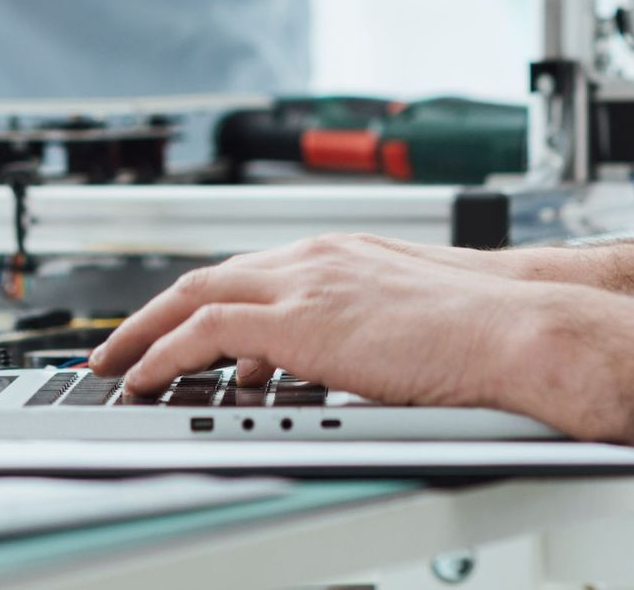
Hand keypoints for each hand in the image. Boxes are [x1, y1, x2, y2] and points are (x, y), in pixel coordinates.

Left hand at [87, 233, 633, 468]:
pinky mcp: (298, 320)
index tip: (170, 325)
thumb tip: (336, 368)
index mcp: (338, 255)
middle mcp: (312, 258)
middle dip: (155, 312)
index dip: (201, 299)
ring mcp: (303, 283)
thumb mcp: (406, 322)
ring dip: (144, 333)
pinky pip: (205, 334)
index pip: (247, 271)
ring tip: (115, 366)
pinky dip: (164, 354)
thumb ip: (361, 335)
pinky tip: (144, 379)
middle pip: (207, 276)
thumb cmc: (482, 332)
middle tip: (120, 344)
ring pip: (192, 297)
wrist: (518, 325)